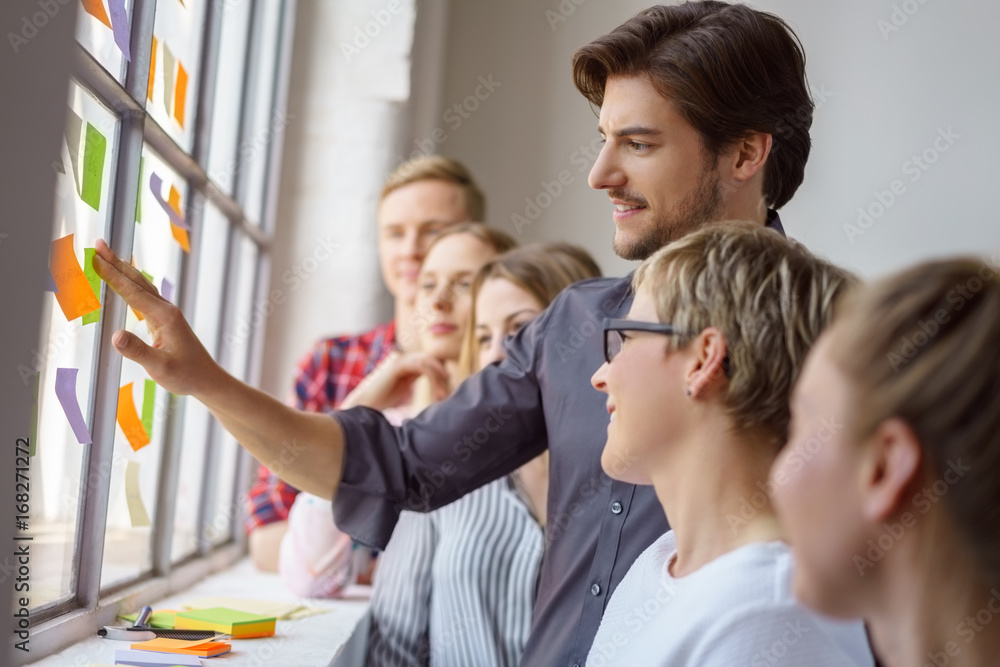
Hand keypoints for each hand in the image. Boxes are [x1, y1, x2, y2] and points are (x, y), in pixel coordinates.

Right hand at [92, 239, 224, 397]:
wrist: (207, 380)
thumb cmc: (187, 375)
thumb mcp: (160, 367)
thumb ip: (138, 351)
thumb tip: (115, 335)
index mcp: (165, 316)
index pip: (133, 292)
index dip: (112, 275)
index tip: (96, 259)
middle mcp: (167, 310)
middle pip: (137, 281)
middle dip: (117, 262)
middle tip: (99, 244)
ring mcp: (166, 314)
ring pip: (142, 286)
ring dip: (123, 270)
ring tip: (107, 256)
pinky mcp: (164, 321)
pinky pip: (144, 296)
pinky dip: (131, 285)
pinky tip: (126, 282)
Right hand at [340, 351, 449, 410]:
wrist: (364, 404)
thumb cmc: (382, 400)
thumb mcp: (404, 389)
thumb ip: (414, 381)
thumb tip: (432, 385)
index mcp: (405, 364)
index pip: (429, 362)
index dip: (440, 373)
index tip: (446, 390)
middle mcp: (403, 359)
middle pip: (431, 360)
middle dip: (442, 375)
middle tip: (446, 394)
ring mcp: (400, 360)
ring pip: (428, 362)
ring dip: (438, 379)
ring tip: (442, 396)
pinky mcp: (399, 366)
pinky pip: (422, 367)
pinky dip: (432, 378)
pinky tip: (436, 392)